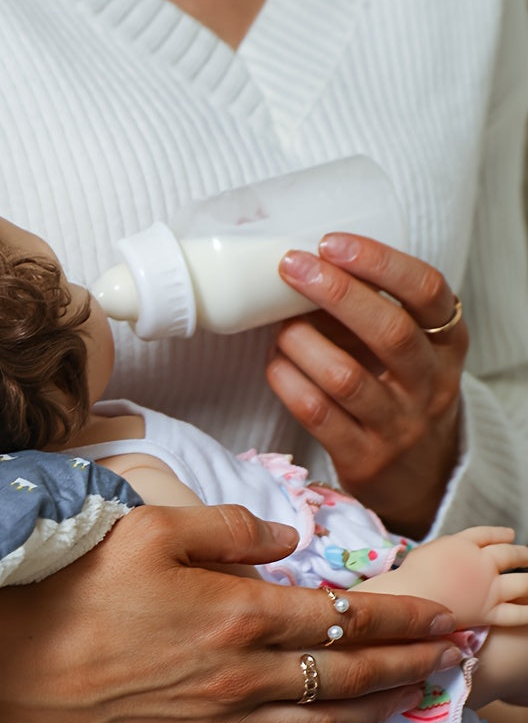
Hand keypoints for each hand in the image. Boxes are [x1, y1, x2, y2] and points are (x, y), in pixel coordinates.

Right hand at [0, 504, 458, 722]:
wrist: (14, 663)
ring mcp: (219, 721)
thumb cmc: (77, 587)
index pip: (344, 616)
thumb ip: (229, 531)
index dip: (401, 616)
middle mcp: (242, 676)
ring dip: (378, 706)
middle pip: (349, 672)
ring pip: (322, 720)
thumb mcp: (150, 530)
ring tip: (412, 696)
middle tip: (452, 655)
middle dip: (409, 662)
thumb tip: (286, 542)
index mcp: (237, 615)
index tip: (441, 615)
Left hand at [269, 234, 467, 538]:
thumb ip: (374, 314)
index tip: (333, 243)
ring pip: (346, 377)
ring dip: (303, 343)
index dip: (380, 262)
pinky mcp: (364, 458)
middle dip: (336, 293)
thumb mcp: (411, 353)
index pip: (427, 291)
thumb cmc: (402, 398)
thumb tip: (309, 267)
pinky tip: (275, 365)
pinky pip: (319, 415)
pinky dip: (289, 384)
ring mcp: (398, 424)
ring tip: (280, 326)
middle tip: (294, 267)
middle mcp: (429, 383)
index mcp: (447, 344)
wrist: (421, 479)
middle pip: (388, 331)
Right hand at [372, 527, 527, 629]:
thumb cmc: (408, 575)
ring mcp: (487, 588)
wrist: (404, 598)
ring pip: (522, 582)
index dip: (500, 534)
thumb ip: (447, 547)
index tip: (509, 534)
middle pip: (510, 555)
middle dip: (522, 554)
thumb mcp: (426, 550)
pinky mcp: (487, 611)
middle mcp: (481, 564)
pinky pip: (517, 614)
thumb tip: (458, 549)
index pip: (487, 535)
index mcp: (463, 545)